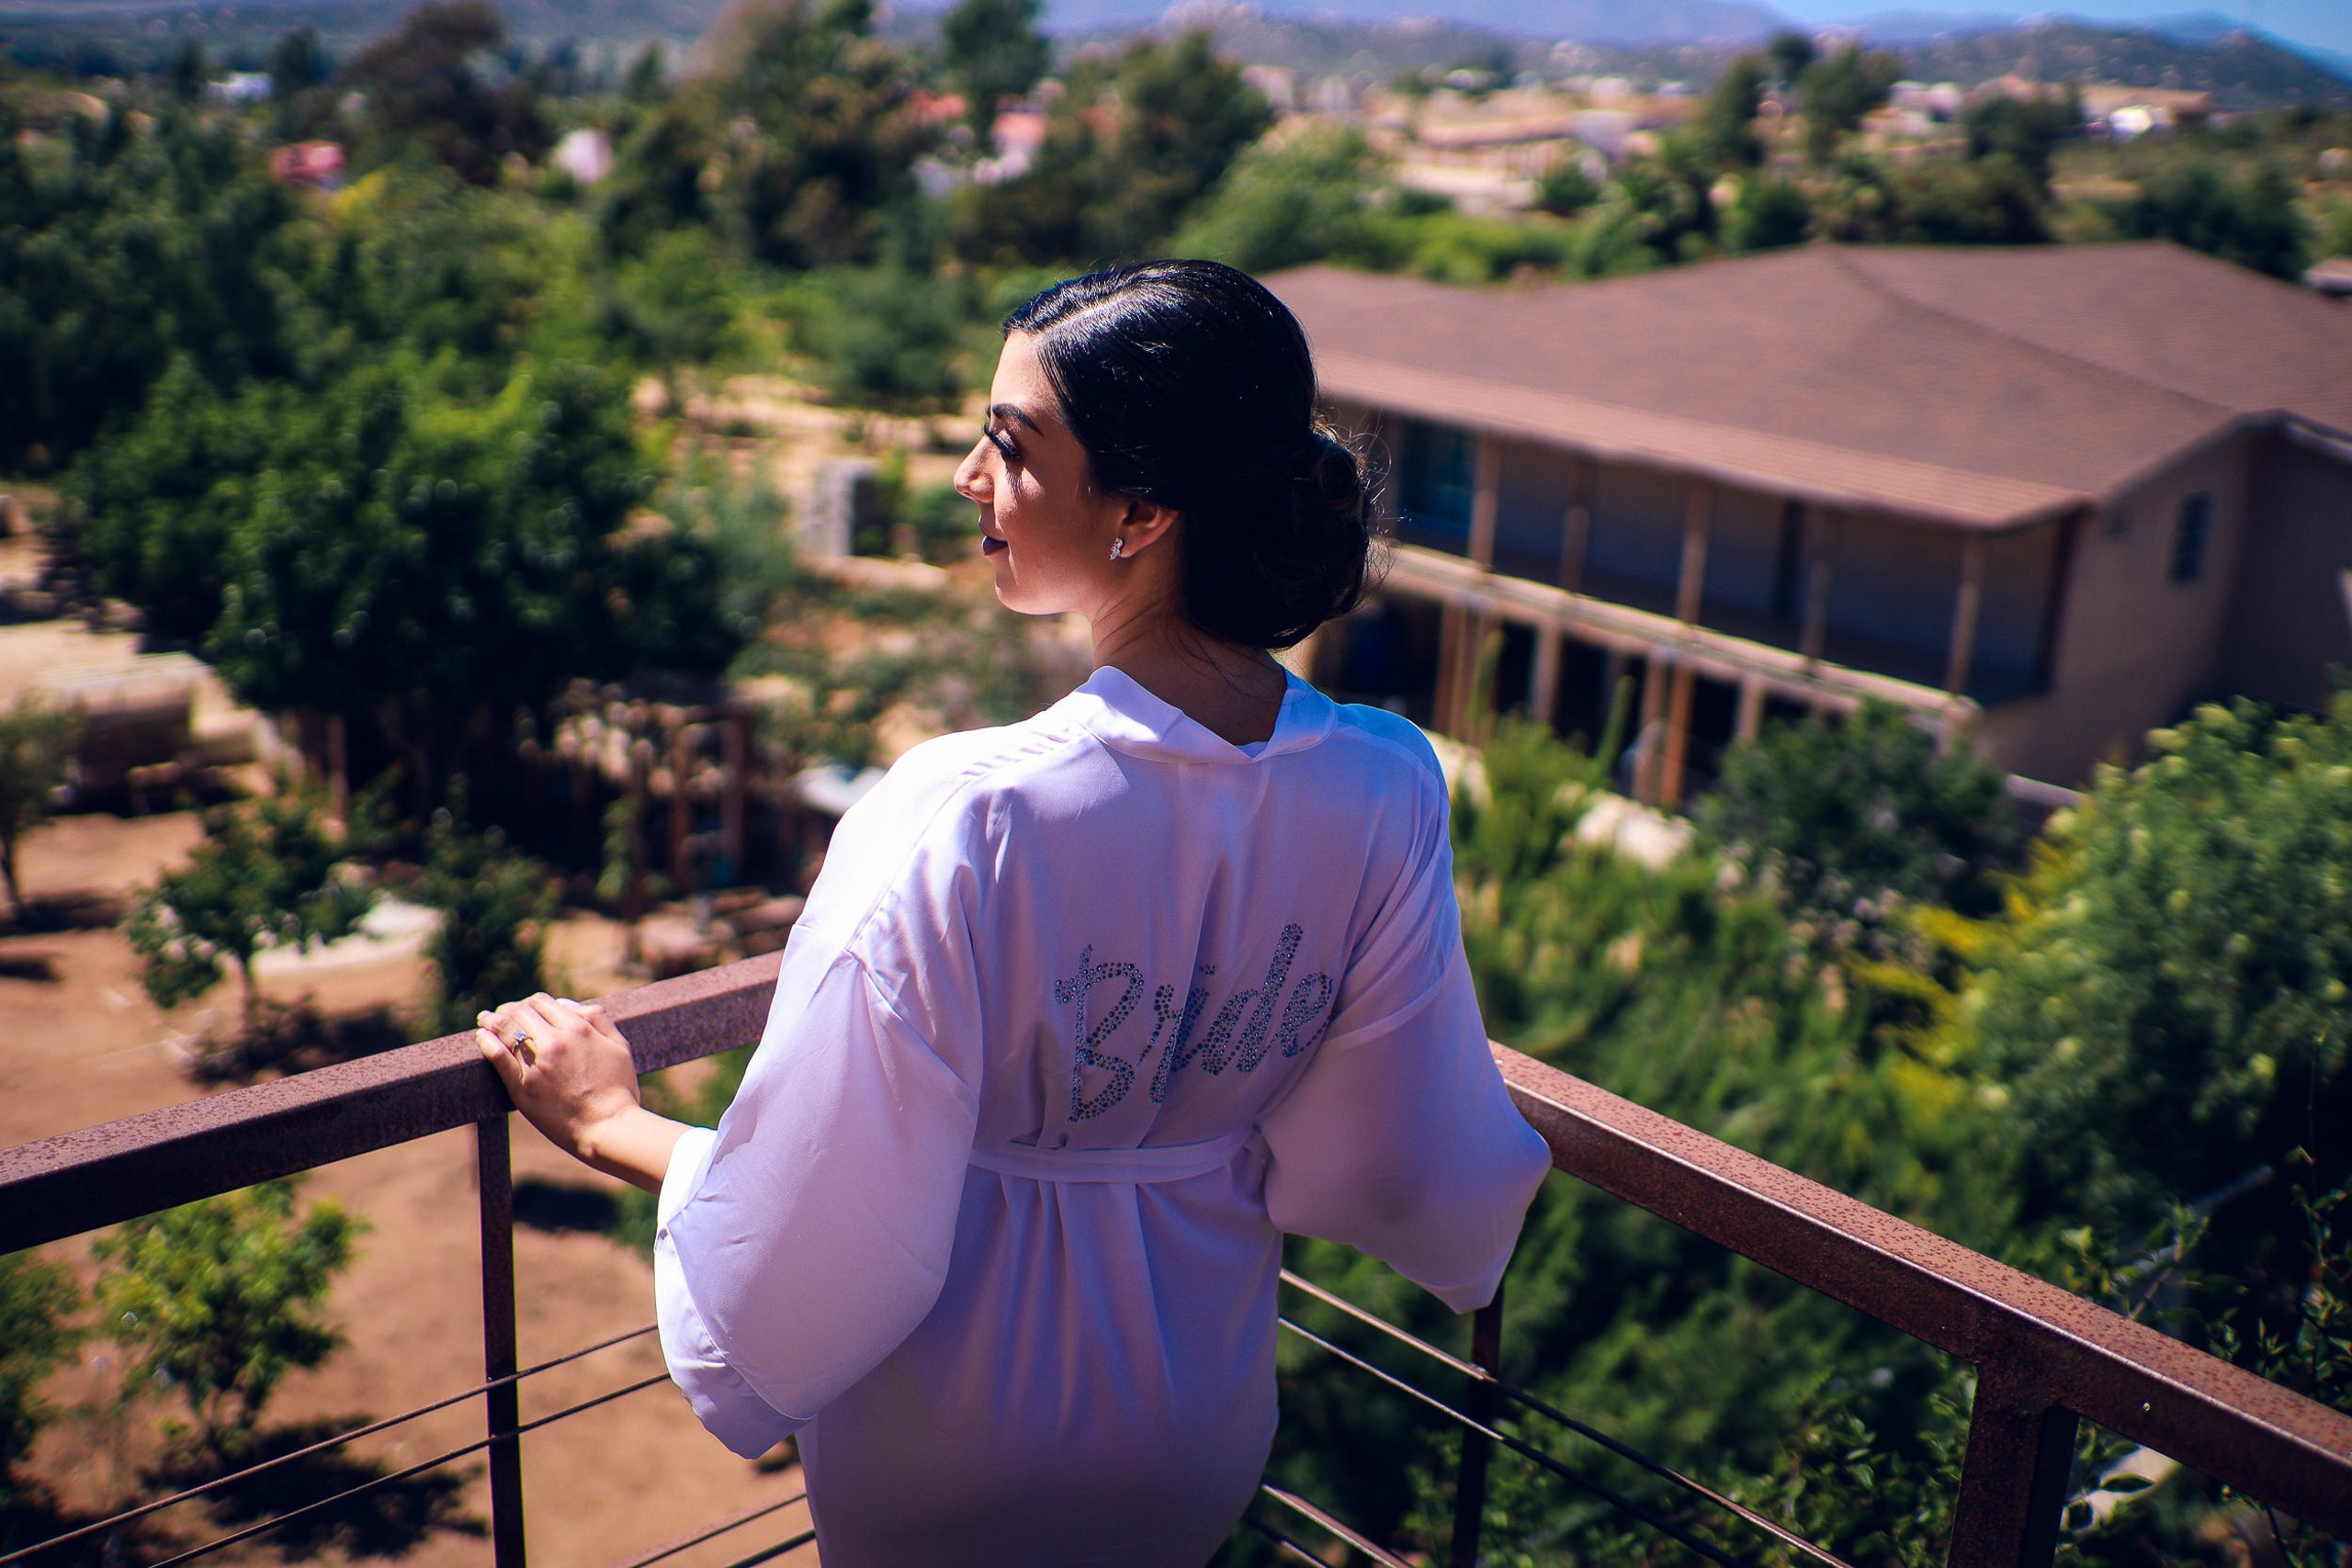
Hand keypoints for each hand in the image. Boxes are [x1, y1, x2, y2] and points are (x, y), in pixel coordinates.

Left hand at [476, 994, 646, 1168]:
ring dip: (492, 1020)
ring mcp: (536, 1064)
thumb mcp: (620, 1046)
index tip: (526, 1009)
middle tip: (501, 1013)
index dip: (531, 1002)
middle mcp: (555, 1041)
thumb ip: (598, 1019)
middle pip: (521, 1012)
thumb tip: (568, 1005)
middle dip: (509, 1009)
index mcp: (578, 1029)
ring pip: (505, 1029)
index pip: (542, 1002)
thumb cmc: (619, 1090)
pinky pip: (497, 1056)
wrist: (608, 1127)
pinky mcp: (522, 1086)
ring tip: (485, 1020)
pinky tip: (482, 1037)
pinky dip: (486, 1042)